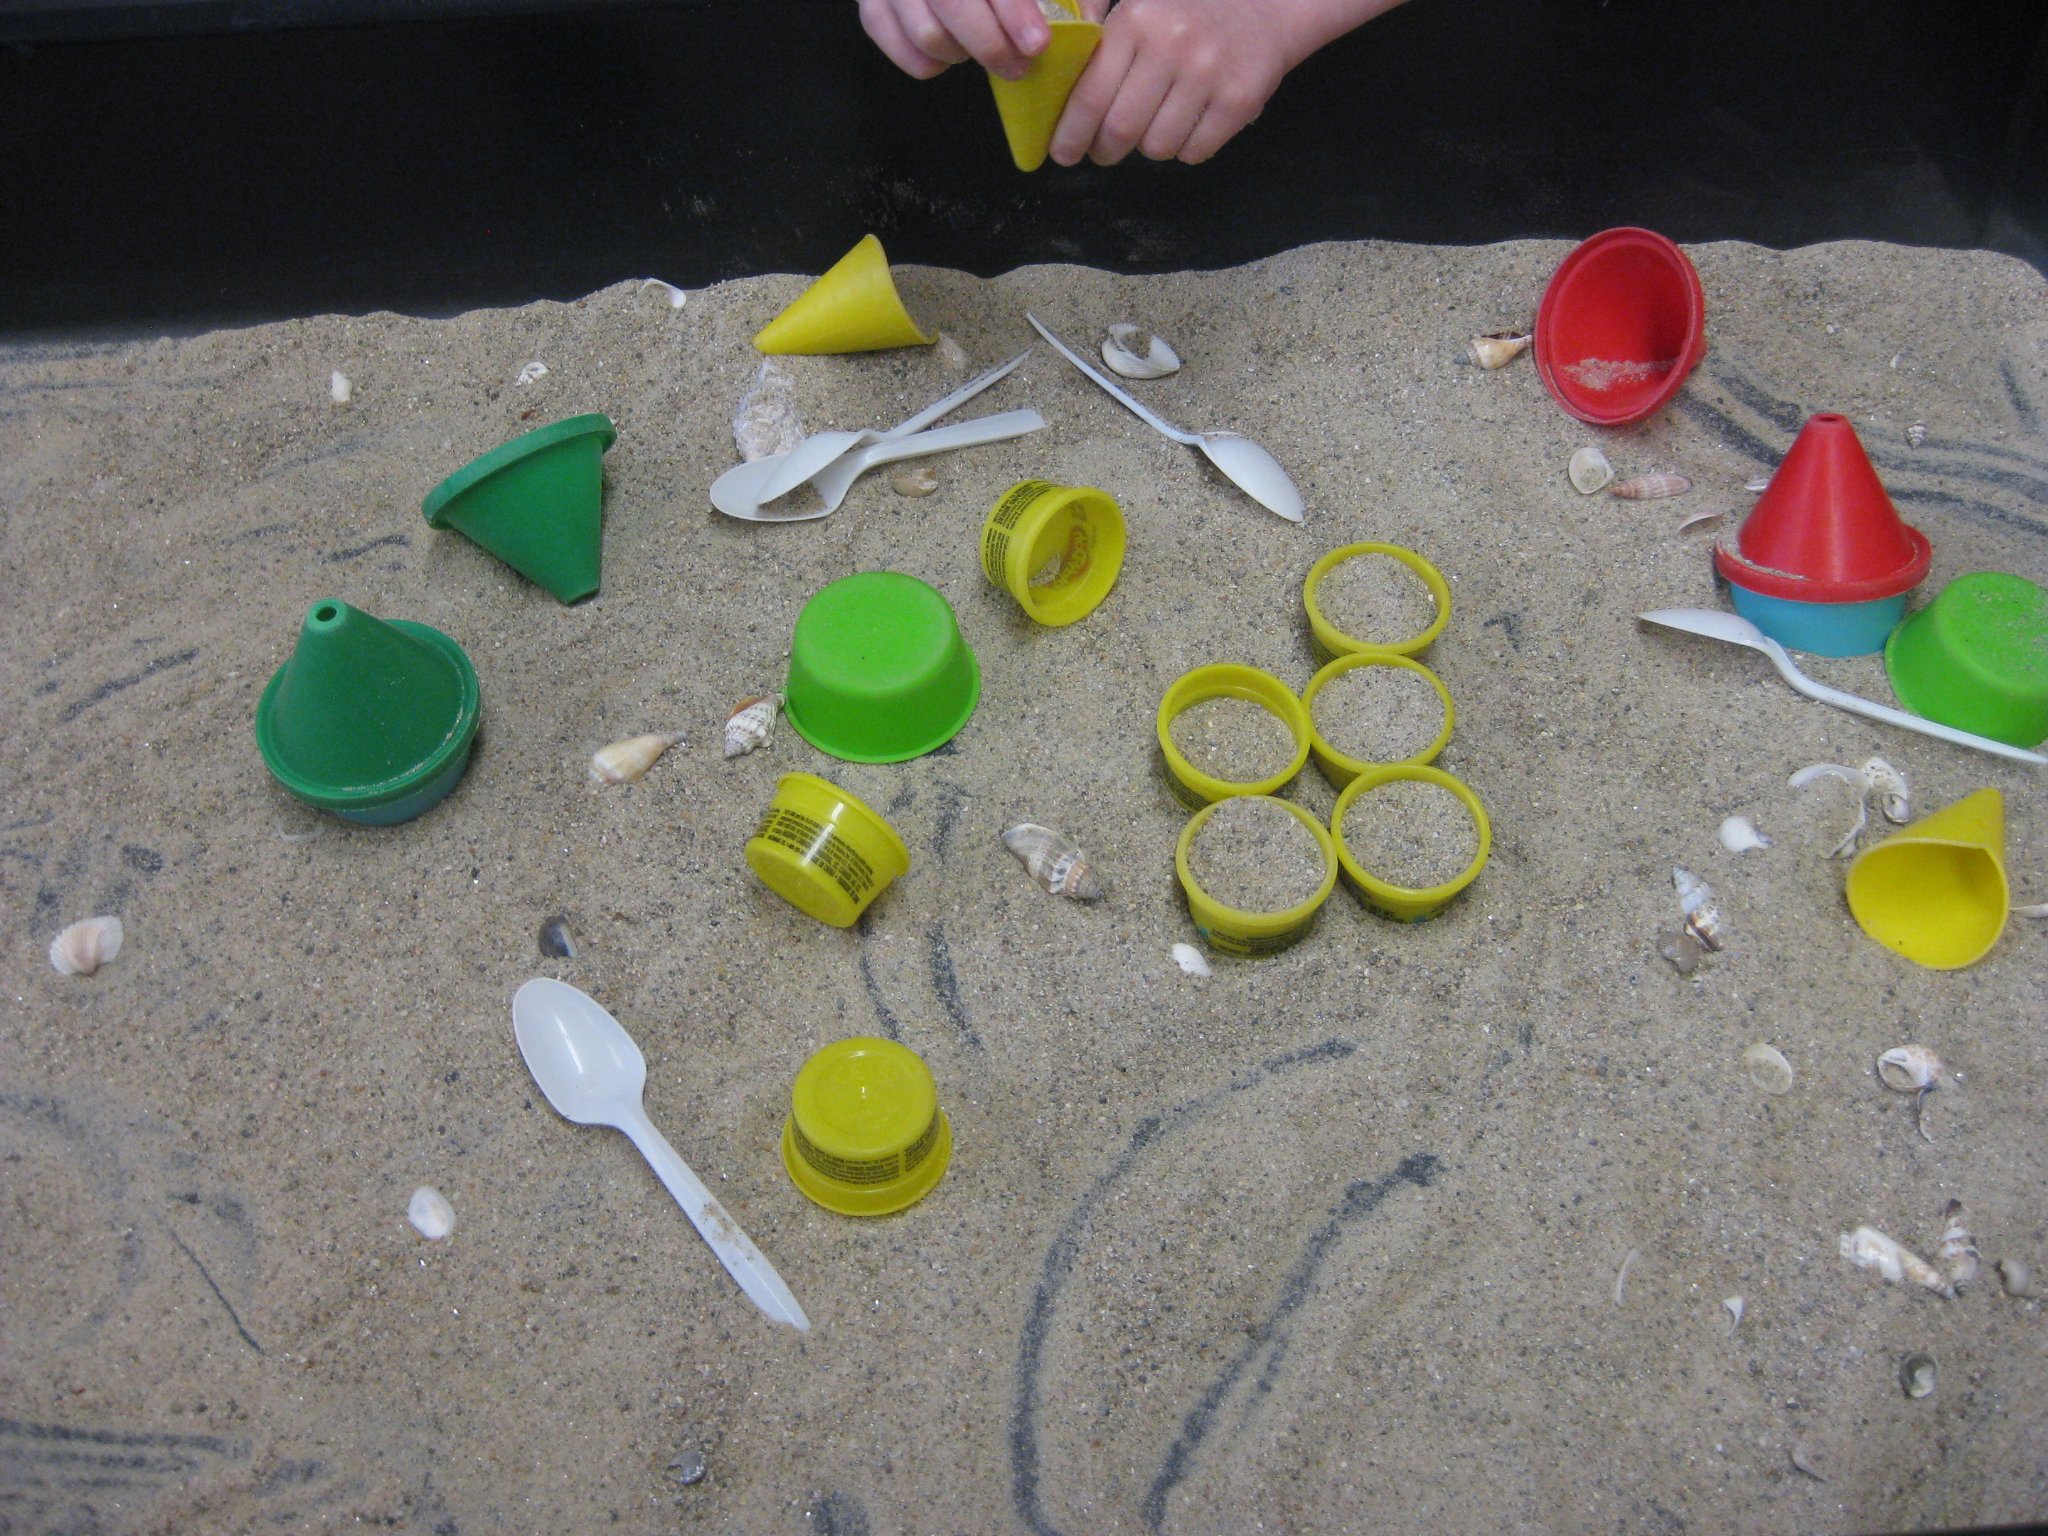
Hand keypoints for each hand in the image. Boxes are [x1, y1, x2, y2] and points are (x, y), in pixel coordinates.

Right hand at [859, 0, 1056, 80]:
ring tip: (980, 48)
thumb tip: (1083, 23)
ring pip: (927, 34)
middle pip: (953, 5)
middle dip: (992, 46)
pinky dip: (928, 62)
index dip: (1014, 13)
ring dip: (961, 53)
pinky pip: (898, 47)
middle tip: (1019, 66)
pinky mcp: (871, 4)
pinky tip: (950, 51)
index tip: (1037, 44)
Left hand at [1050, 0, 1400, 165]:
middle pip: (1120, 130)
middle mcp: (1170, 45)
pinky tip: (1190, 123)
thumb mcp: (1139, 8)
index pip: (1090, 95)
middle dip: (1105, 150)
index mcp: (1135, 21)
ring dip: (1150, 147)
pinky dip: (1186, 148)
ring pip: (1157, 146)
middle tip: (1105, 151)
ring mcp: (1208, 73)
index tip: (1062, 153)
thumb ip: (1101, 47)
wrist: (1266, 5)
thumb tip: (1057, 102)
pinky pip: (1194, 151)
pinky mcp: (1239, 99)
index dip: (1070, 134)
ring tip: (1157, 125)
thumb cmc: (1188, 13)